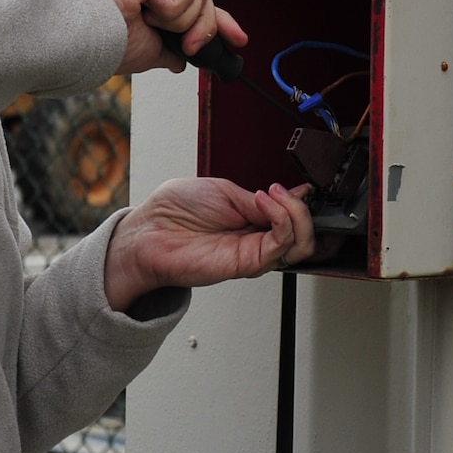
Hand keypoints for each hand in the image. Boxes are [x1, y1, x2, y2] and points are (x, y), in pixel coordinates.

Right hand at [87, 0, 247, 74]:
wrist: (88, 30)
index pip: (191, 2)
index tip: (237, 38)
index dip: (216, 21)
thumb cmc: (104, 38)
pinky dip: (170, 7)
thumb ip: (167, 50)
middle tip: (189, 45)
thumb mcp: (146, 50)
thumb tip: (180, 61)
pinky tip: (146, 3)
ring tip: (148, 19)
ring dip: (179, 21)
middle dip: (205, 27)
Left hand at [103, 179, 318, 311]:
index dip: (301, 203)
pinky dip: (281, 220)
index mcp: (251, 220)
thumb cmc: (174, 211)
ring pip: (299, 244)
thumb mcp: (223, 191)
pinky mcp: (245, 264)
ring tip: (275, 195)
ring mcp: (252, 253)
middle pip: (302, 234)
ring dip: (296, 213)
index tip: (302, 188)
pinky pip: (279, 247)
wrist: (149, 232)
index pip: (291, 217)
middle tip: (284, 191)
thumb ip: (255, 201)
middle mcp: (255, 239)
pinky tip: (264, 203)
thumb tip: (283, 198)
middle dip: (302, 209)